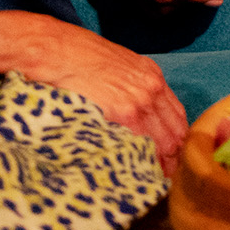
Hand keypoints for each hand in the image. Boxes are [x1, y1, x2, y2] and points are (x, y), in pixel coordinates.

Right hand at [0, 9, 188, 170]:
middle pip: (175, 133)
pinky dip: (139, 160)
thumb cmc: (75, 57)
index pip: (177, 117)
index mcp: (152, 77)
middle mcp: (152, 88)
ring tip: (149, 180)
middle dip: (171, 158)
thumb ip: (130, 88)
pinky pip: (139, 144)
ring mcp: (139, 101)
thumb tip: (135, 117)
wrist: (52, 48)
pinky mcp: (122, 112)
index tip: (170, 158)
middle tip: (163, 177)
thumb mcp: (115, 68)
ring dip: (157, 164)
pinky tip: (133, 172)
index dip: (175, 141)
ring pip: (162, 142)